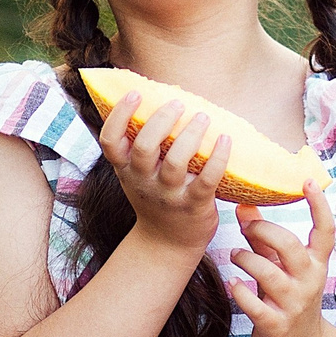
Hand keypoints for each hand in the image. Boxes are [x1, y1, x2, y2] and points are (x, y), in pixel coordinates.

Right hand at [99, 91, 232, 256]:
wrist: (167, 243)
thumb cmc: (156, 197)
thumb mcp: (137, 175)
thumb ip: (141, 146)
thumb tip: (160, 99)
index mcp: (126, 170)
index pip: (110, 141)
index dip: (119, 115)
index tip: (136, 93)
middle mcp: (143, 182)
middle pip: (144, 147)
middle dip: (162, 120)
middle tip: (178, 103)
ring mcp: (168, 195)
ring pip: (176, 161)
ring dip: (191, 135)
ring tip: (202, 117)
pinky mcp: (194, 204)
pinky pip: (207, 179)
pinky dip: (218, 157)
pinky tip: (225, 139)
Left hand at [229, 180, 334, 336]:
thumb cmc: (289, 299)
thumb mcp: (282, 268)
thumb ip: (263, 239)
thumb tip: (243, 205)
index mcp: (316, 264)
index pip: (325, 231)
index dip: (319, 205)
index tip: (308, 181)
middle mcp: (309, 282)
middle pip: (291, 247)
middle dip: (265, 230)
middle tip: (248, 226)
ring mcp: (294, 305)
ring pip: (269, 274)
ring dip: (246, 259)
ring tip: (234, 255)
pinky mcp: (276, 325)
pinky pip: (255, 306)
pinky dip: (239, 292)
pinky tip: (232, 284)